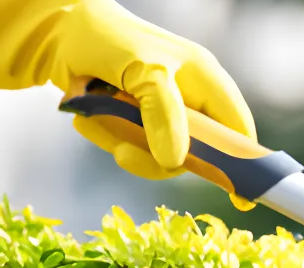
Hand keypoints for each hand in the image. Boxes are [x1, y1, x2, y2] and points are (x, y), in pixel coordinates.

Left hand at [0, 0, 257, 204]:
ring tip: (96, 118)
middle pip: (194, 154)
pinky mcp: (136, 122)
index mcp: (205, 82)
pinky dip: (107, 137)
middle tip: (124, 151)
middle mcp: (189, 101)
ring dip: (123, 144)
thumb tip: (176, 162)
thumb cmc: (109, 40)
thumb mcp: (144, 72)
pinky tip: (89, 116)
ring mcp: (162, 113)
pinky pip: (132, 148)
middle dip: (155, 156)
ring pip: (158, 157)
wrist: (60, 33)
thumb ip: (163, 114)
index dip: (243, 164)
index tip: (240, 198)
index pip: (237, 130)